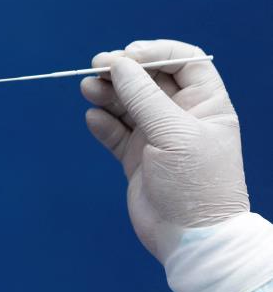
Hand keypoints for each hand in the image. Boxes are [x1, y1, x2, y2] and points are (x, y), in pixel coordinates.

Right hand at [80, 39, 248, 262]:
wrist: (190, 239)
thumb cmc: (195, 182)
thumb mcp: (173, 132)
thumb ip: (142, 96)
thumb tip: (117, 64)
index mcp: (204, 103)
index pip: (183, 61)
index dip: (155, 52)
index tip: (127, 56)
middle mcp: (180, 115)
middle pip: (148, 80)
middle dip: (122, 71)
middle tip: (96, 68)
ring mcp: (156, 136)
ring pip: (127, 103)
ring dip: (107, 93)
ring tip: (87, 89)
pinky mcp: (135, 157)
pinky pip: (115, 131)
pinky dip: (103, 123)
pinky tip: (94, 119)